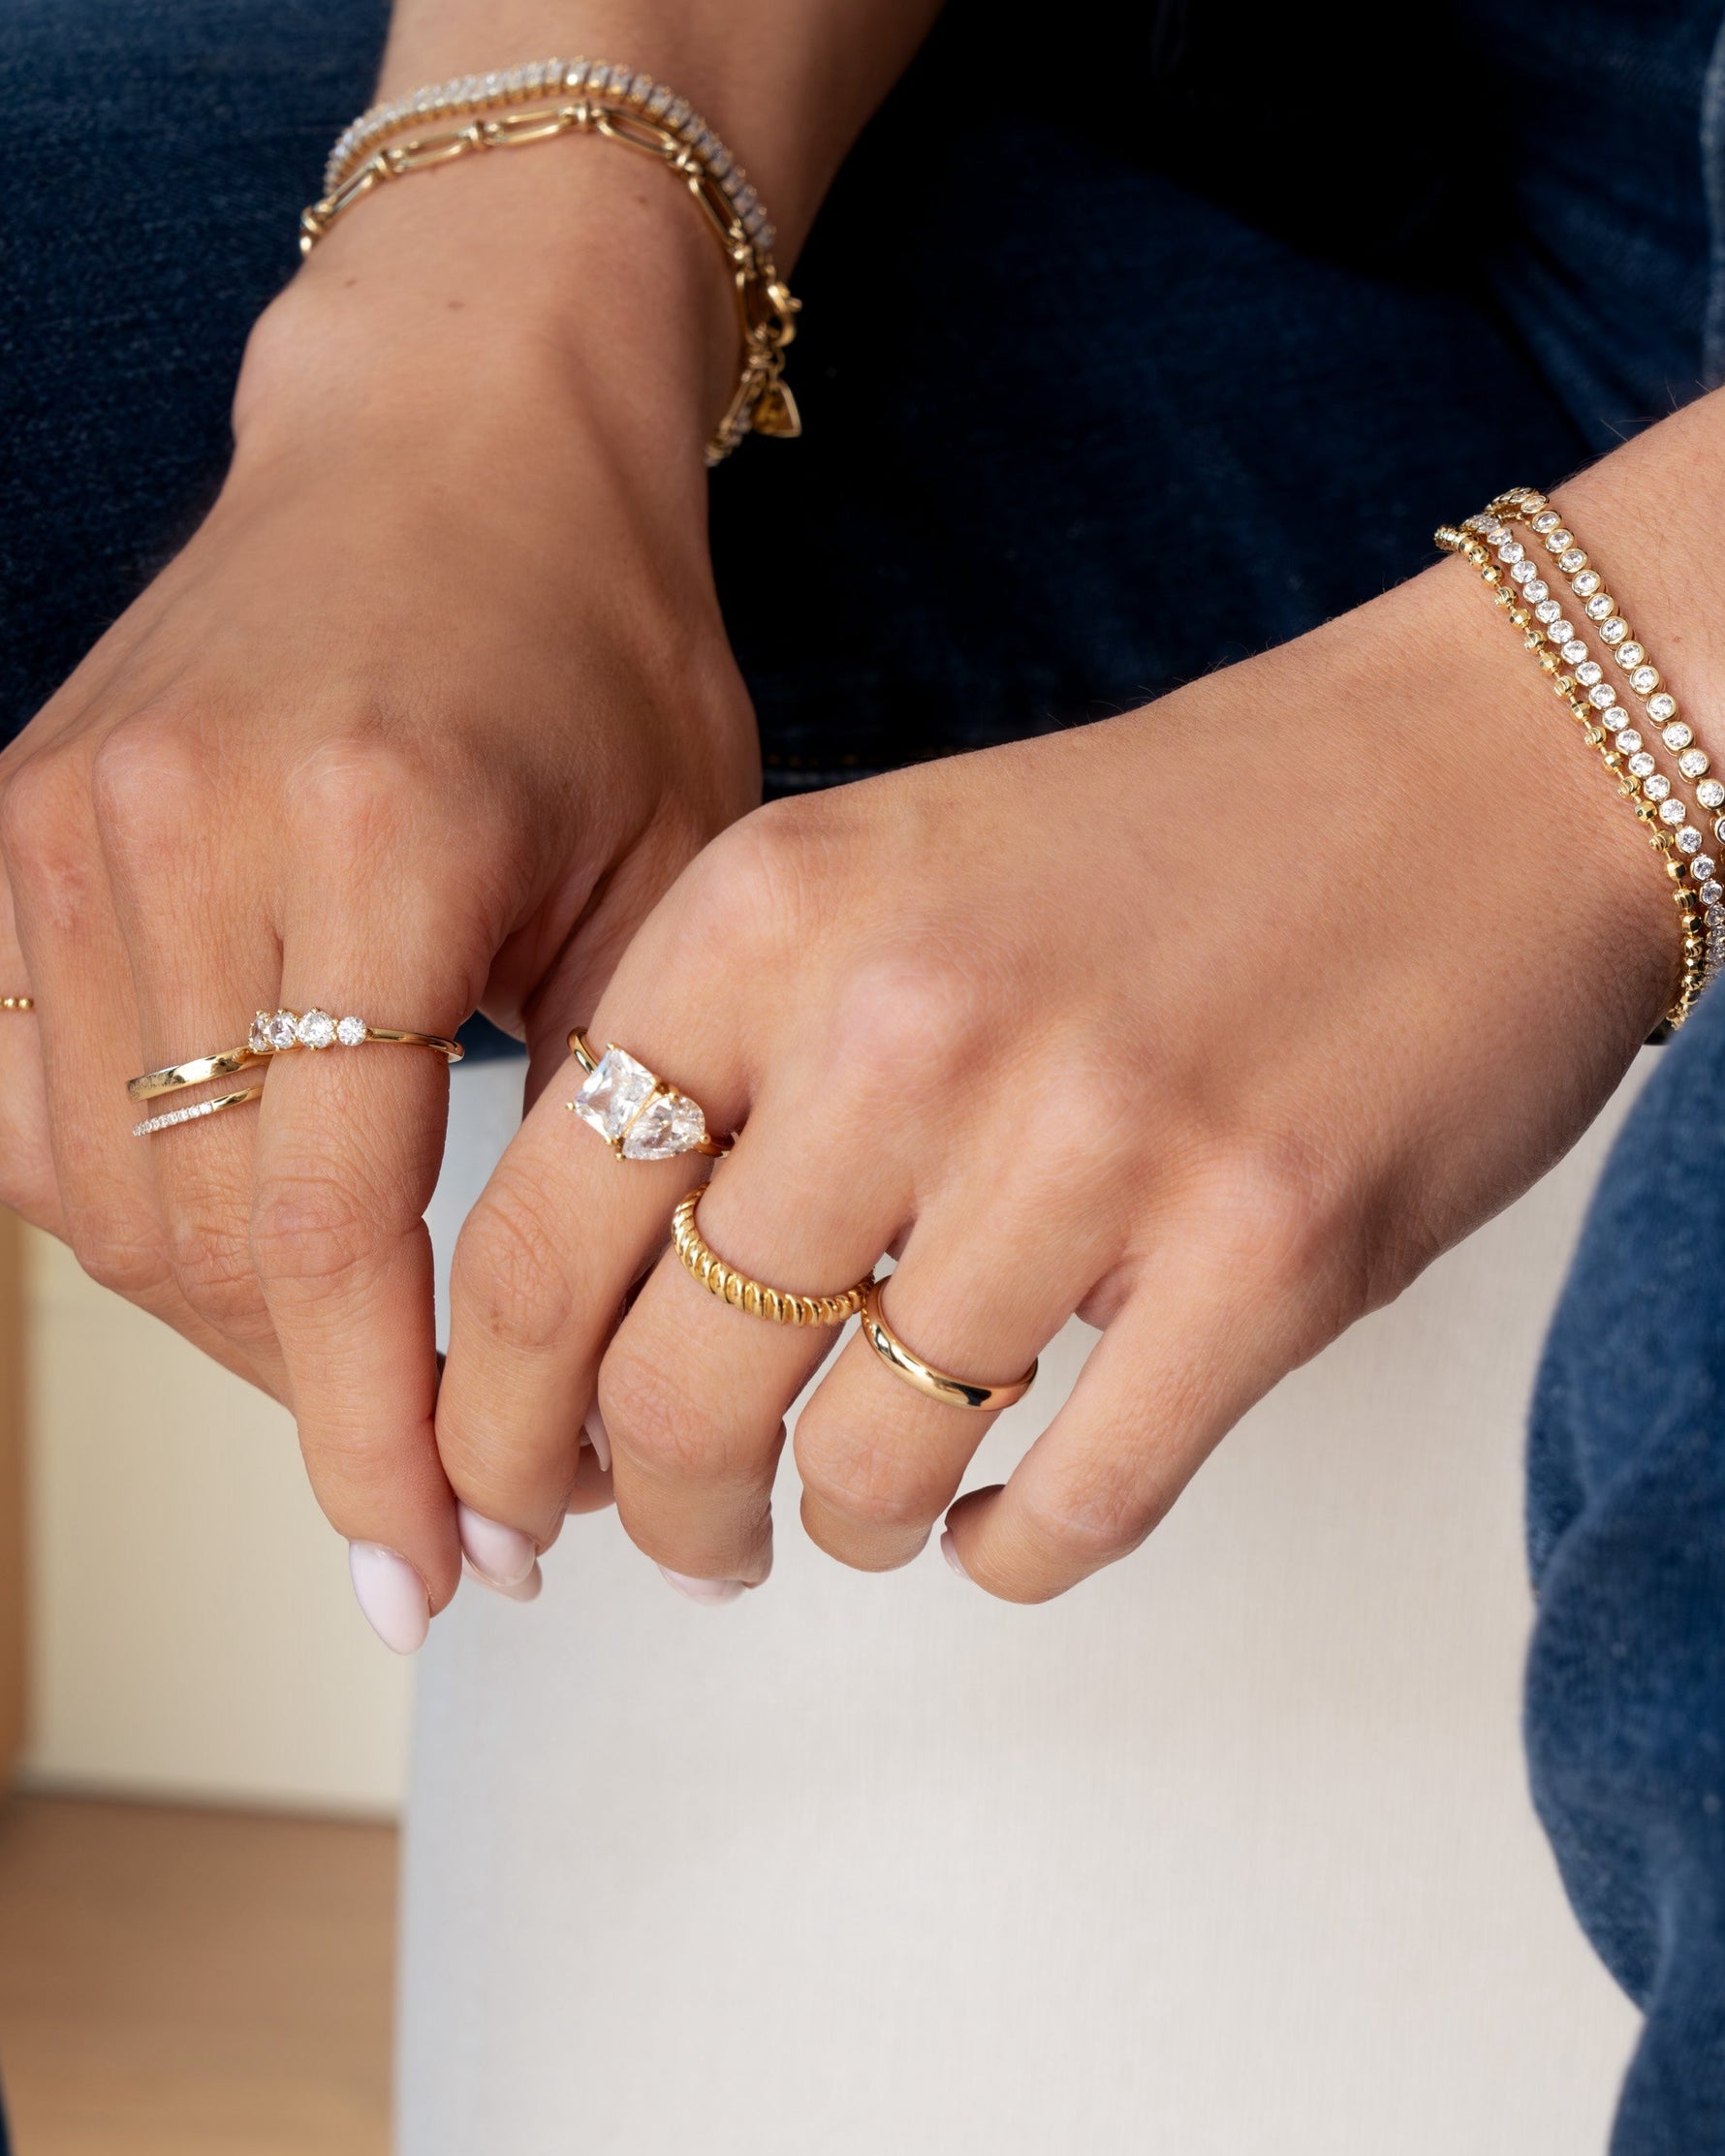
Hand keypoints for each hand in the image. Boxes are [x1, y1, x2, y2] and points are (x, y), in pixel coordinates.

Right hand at [0, 159, 758, 1634]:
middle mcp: (177, 835)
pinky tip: (253, 1268)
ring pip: (97, 1200)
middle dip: (322, 1413)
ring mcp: (63, 829)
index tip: (435, 1573)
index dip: (377, 1440)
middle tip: (454, 1500)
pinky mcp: (14, 830)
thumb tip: (588, 1360)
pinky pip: (31, 1109)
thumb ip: (618, 1102)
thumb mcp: (677, 872)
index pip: (329, 1232)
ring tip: (367, 1394)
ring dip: (234, 1338)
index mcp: (374, 842)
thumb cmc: (598, 644)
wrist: (451, 438)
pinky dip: (140, 1221)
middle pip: (201, 1245)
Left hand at [435, 546, 1672, 1601]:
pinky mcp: (1263, 1253)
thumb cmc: (1166, 849)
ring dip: (846, 1530)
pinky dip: (1013, 1555)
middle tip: (689, 1545)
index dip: (495, 1414)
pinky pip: (1070, 1511)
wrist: (1471, 776)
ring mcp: (1091, 1140)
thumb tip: (605, 1329)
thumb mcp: (885, 886)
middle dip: (660, 1516)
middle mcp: (906, 1020)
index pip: (537, 1235)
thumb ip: (734, 1072)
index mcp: (772, 911)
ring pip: (867, 1470)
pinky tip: (1005, 1518)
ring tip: (871, 1509)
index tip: (514, 1488)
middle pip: (672, 1386)